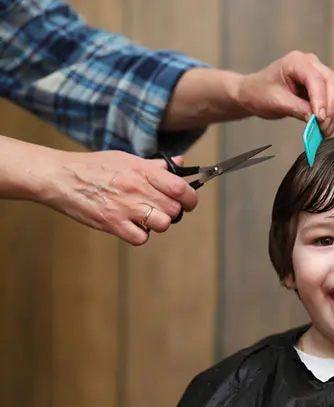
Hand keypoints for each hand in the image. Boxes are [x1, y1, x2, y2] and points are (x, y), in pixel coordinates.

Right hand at [40, 150, 197, 245]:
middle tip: (161, 209)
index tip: (189, 201)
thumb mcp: (126, 159)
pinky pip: (141, 238)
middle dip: (172, 211)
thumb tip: (179, 164)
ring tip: (146, 217)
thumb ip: (155, 165)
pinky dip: (140, 235)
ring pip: (162, 224)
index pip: (181, 188)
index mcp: (142, 171)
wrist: (60, 177)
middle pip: (174, 209)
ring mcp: (125, 207)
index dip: (190, 198)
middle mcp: (137, 189)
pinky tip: (132, 226)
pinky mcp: (112, 224)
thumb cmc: (93, 167)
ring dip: (158, 223)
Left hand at [233, 51, 333, 135]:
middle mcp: (312, 63)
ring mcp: (320, 72)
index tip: (320, 120)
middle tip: (324, 129)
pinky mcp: (325, 85)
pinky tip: (331, 123)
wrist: (254, 92)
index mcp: (296, 61)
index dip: (321, 100)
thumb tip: (317, 120)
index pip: (317, 79)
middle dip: (332, 108)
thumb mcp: (276, 102)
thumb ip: (297, 109)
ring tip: (326, 130)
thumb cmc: (260, 93)